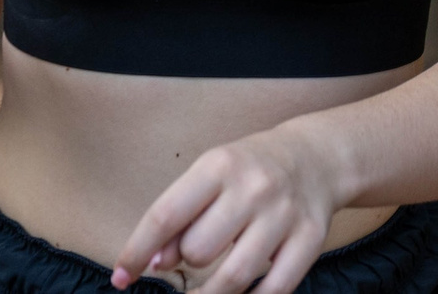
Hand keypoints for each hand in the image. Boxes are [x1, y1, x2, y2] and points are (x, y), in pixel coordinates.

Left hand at [112, 127, 341, 293]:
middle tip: (196, 255)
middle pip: (198, 251)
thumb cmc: (249, 172)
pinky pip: (274, 291)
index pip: (166, 216)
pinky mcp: (311, 239)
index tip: (121, 277)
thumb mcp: (210, 178)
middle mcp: (253, 187)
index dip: (136, 252)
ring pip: (233, 278)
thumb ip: (180, 218)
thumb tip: (153, 263)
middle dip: (188, 262)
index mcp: (219, 166)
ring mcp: (285, 214)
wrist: (317, 158)